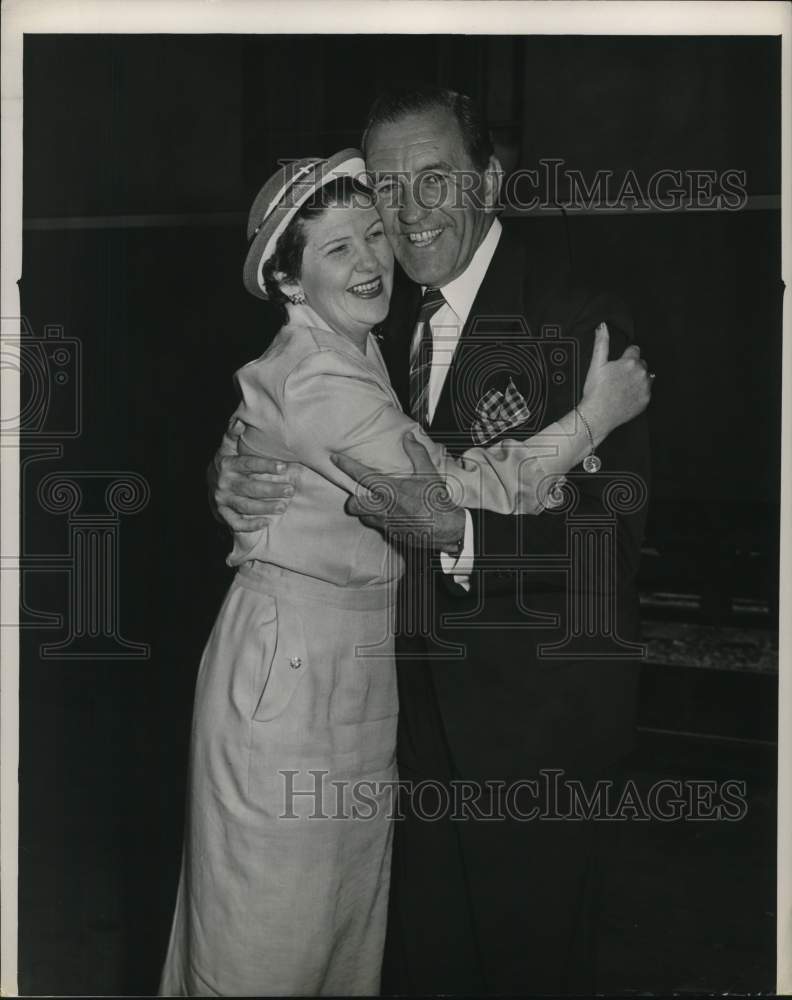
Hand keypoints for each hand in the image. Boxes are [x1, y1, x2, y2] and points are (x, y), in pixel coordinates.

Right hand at [209, 418, 295, 531]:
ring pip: (246, 506)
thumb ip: (233, 433)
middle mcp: (224, 483)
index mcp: (227, 464)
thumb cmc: (226, 461)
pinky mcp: (223, 514)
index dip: (265, 466)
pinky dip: (250, 524)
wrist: (209, 482)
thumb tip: (240, 421)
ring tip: (283, 506)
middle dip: (271, 490)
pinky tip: (266, 522)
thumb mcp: (227, 446)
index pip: (248, 464)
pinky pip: (236, 523)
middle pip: (250, 488)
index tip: (283, 467)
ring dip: (266, 507)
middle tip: (290, 490)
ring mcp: (223, 500)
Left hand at [331, 432, 465, 551]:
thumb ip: (416, 453)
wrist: (447, 528)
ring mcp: (386, 522)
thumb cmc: (437, 501)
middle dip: (353, 500)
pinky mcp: (391, 534)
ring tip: (376, 505)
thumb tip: (408, 436)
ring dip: (365, 511)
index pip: (361, 475)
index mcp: (391, 489)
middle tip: (359, 495)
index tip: (335, 458)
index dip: (346, 465)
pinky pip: (377, 526)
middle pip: (354, 504)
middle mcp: (384, 507)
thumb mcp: (429, 473)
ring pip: (363, 517)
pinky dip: (379, 520)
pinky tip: (391, 516)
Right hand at [580, 323, 651, 441]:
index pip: (635, 350)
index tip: (618, 364)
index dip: (625, 356)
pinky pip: (646, 391)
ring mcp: (645, 388)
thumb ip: (602, 343)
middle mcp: (641, 374)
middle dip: (632, 367)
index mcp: (630, 362)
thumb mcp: (596, 364)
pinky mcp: (646, 401)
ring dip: (637, 379)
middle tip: (618, 377)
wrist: (598, 415)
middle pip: (641, 364)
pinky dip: (639, 392)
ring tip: (622, 387)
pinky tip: (626, 396)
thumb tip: (603, 326)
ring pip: (645, 377)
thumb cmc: (596, 391)